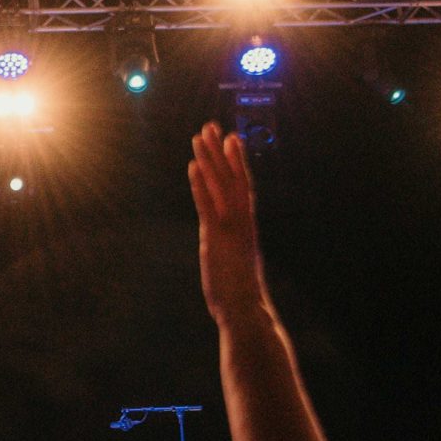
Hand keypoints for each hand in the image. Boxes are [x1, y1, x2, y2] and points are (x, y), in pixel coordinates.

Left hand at [186, 125, 266, 318]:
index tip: (232, 139)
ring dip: (210, 159)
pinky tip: (193, 166)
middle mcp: (242, 222)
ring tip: (200, 136)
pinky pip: (208, 205)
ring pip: (221, 186)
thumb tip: (229, 243)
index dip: (237, 162)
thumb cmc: (243, 295)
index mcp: (247, 226)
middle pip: (232, 178)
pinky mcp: (216, 239)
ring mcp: (231, 228)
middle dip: (221, 152)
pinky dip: (200, 185)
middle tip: (212, 126)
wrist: (247, 313)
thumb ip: (234, 248)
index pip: (243, 186)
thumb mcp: (238, 264)